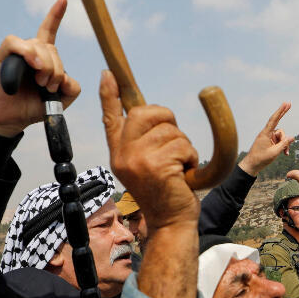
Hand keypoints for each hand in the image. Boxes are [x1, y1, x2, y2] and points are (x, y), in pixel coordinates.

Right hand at [0, 0, 81, 136]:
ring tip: (42, 83)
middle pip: (52, 48)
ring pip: (38, 46)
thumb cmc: (32, 107)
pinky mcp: (2, 56)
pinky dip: (27, 52)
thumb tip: (65, 77)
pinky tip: (33, 64)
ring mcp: (16, 53)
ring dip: (47, 66)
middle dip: (57, 69)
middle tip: (49, 86)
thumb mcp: (60, 101)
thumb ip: (71, 88)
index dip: (55, 15)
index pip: (49, 31)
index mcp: (43, 58)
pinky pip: (15, 43)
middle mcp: (30, 52)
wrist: (8, 120)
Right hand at [100, 70, 199, 231]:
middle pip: (145, 113)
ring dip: (184, 146)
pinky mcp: (156, 166)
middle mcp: (123, 155)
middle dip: (167, 119)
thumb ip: (145, 142)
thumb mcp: (148, 165)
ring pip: (170, 131)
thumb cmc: (166, 192)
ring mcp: (137, 160)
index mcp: (119, 153)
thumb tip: (152, 114)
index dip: (109, 95)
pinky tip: (185, 175)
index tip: (107, 74)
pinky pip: (182, 145)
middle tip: (175, 143)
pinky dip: (191, 157)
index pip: (111, 118)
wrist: (171, 223)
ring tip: (180, 168)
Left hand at [238, 102, 295, 175]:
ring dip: (284, 144)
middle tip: (289, 103)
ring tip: (285, 153)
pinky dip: (282, 146)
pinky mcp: (269, 142)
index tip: (285, 103)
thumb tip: (292, 137)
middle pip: (279, 126)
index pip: (274, 120)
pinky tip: (285, 154)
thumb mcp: (275, 152)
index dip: (280, 111)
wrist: (251, 166)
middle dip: (283, 114)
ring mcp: (268, 138)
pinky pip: (279, 141)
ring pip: (281, 137)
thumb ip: (284, 144)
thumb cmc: (261, 159)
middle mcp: (266, 134)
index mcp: (265, 134)